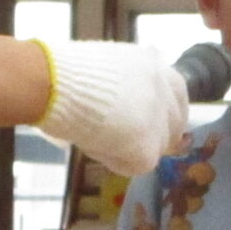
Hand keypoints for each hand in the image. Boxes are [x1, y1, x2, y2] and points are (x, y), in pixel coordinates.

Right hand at [39, 40, 188, 176]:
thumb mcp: (106, 66)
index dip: (166, 110)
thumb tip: (130, 97)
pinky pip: (136, 165)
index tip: (151, 121)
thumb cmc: (65, 72)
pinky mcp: (147, 147)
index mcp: (153, 64)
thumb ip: (127, 81)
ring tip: (97, 138)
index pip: (176, 91)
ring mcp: (159, 118)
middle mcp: (164, 88)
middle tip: (131, 143)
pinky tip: (92, 145)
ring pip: (157, 147)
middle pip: (176, 122)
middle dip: (159, 135)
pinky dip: (115, 162)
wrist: (54, 84)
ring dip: (132, 148)